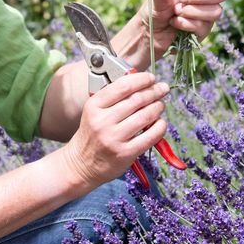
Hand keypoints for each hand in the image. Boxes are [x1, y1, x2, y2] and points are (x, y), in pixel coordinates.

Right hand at [60, 72, 168, 186]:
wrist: (81, 165)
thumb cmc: (91, 135)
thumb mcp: (93, 112)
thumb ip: (112, 98)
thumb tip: (140, 83)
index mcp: (94, 106)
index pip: (123, 86)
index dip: (141, 79)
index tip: (151, 78)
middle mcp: (103, 121)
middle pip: (137, 99)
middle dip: (154, 91)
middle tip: (162, 88)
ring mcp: (114, 138)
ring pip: (145, 116)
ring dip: (158, 107)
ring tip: (160, 105)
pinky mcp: (125, 153)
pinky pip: (150, 136)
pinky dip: (160, 127)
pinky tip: (160, 123)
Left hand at [142, 0, 227, 54]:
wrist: (152, 34)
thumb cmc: (156, 12)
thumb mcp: (156, 0)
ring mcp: (207, 14)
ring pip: (216, 11)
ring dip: (193, 12)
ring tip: (176, 12)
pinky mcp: (204, 29)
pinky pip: (205, 26)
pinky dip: (187, 24)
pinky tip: (176, 23)